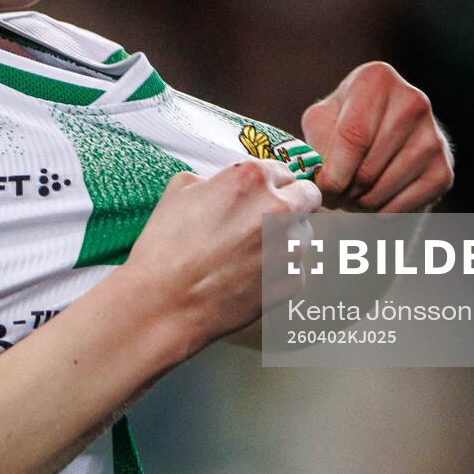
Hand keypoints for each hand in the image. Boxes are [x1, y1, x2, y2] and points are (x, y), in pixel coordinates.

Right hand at [122, 160, 323, 354]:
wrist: (165, 304)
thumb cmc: (166, 249)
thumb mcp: (178, 192)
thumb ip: (213, 180)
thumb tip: (223, 185)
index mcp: (252, 178)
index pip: (284, 170)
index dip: (270, 183)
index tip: (262, 194)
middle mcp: (279, 208)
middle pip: (308, 196)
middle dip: (292, 203)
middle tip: (267, 218)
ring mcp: (290, 247)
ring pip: (304, 234)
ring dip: (286, 238)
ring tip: (250, 253)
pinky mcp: (292, 281)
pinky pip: (295, 269)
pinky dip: (278, 271)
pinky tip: (249, 277)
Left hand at [300, 61, 453, 211]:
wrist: (388, 130)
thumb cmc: (346, 121)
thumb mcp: (323, 120)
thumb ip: (315, 143)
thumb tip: (316, 179)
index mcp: (377, 79)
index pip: (354, 136)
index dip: (333, 173)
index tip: (322, 191)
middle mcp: (413, 101)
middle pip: (368, 168)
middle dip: (344, 192)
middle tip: (334, 195)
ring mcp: (433, 136)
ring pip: (384, 189)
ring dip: (360, 204)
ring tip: (352, 195)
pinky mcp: (444, 168)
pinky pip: (405, 205)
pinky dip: (383, 212)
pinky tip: (375, 201)